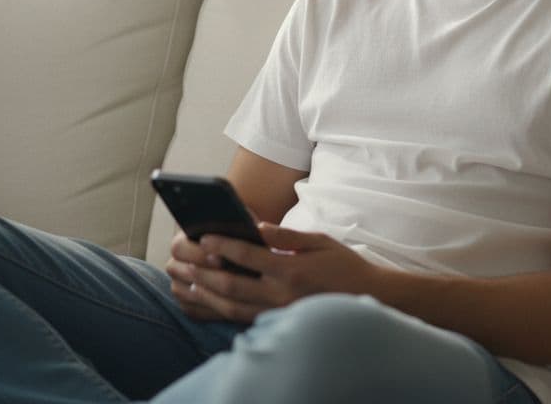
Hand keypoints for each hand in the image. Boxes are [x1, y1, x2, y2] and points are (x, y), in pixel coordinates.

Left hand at [167, 223, 381, 322]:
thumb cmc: (343, 265)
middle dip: (204, 271)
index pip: (249, 256)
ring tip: (186, 280)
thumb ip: (287, 236)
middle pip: (232, 284)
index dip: (224, 246)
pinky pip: (241, 319)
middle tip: (183, 259)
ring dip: (206, 294)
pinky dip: (219, 311)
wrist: (367, 298)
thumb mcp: (319, 241)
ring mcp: (278, 312)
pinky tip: (205, 301)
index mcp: (291, 270)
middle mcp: (281, 294)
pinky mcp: (277, 322)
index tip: (205, 236)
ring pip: (231, 307)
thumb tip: (258, 227)